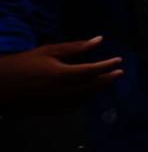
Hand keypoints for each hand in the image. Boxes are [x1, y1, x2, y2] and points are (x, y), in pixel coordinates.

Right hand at [0, 36, 123, 112]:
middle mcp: (62, 91)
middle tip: (120, 72)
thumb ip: (75, 47)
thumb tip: (99, 40)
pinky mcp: (49, 111)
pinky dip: (82, 98)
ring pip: (84, 98)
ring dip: (96, 89)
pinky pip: (72, 106)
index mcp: (62, 74)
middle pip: (92, 87)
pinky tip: (84, 91)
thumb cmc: (23, 63)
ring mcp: (56, 104)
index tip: (119, 60)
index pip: (92, 71)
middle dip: (108, 79)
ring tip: (104, 80)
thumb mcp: (48, 50)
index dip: (108, 66)